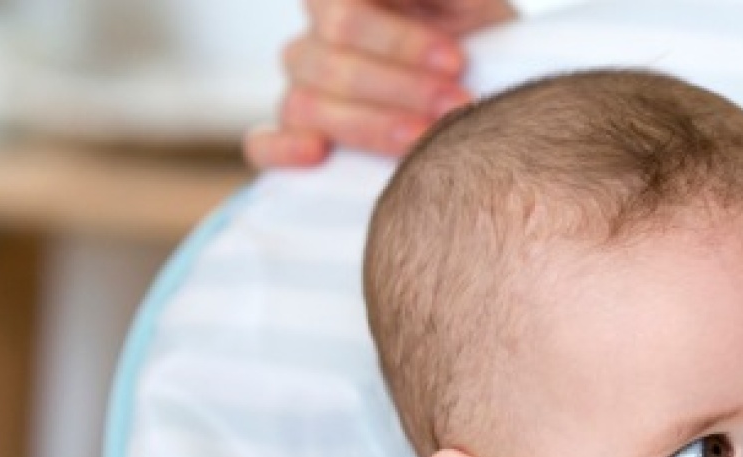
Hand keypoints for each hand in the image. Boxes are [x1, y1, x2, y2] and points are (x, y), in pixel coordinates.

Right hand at [244, 0, 518, 167]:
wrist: (480, 90)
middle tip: (458, 106)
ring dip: (369, 126)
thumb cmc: (474, 39)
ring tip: (426, 139)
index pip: (345, 14)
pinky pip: (262, 144)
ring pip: (304, 104)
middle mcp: (315, 39)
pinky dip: (281, 149)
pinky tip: (319, 155)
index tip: (455, 61)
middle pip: (331, 62)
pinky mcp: (298, 135)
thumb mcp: (468, 4)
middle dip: (401, 89)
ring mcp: (302, 87)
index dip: (398, 41)